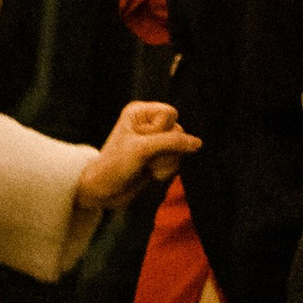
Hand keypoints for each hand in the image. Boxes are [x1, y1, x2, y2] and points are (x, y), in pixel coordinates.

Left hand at [73, 96, 198, 208]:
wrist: (104, 190)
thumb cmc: (115, 165)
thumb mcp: (143, 150)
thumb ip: (172, 143)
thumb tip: (197, 143)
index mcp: (139, 112)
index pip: (170, 113)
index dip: (163, 130)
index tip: (145, 141)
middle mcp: (148, 123)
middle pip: (178, 130)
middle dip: (166, 149)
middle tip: (146, 158)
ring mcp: (154, 140)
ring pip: (180, 147)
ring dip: (166, 162)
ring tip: (147, 167)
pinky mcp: (158, 156)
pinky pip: (177, 159)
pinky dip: (166, 169)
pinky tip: (150, 173)